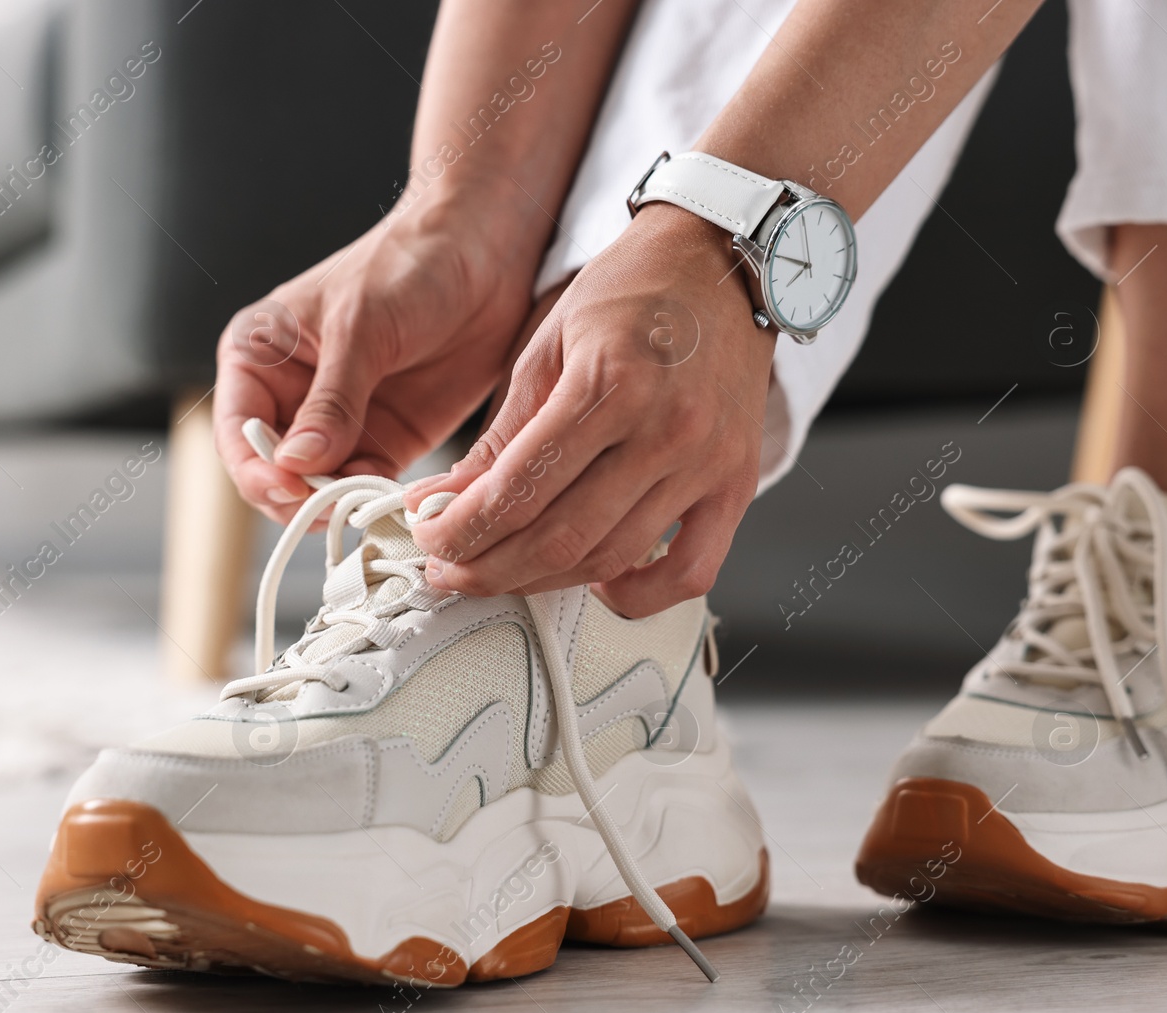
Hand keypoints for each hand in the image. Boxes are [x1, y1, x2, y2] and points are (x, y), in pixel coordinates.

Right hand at [214, 185, 540, 523]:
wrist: (482, 249)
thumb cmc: (408, 264)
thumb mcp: (361, 329)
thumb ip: (332, 401)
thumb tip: (297, 464)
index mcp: (259, 359)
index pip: (237, 433)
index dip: (256, 469)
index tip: (290, 487)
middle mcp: (291, 398)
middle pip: (273, 474)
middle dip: (297, 497)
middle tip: (334, 505)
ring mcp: (339, 424)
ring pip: (319, 491)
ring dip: (339, 505)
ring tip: (369, 499)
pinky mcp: (388, 442)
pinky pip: (368, 488)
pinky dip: (376, 502)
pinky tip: (394, 498)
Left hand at [405, 204, 777, 617]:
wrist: (723, 264)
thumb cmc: (634, 289)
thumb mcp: (545, 346)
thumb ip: (500, 436)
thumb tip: (446, 502)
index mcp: (610, 383)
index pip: (519, 488)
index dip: (462, 529)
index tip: (429, 540)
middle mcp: (666, 430)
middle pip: (561, 536)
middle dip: (489, 567)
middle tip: (449, 570)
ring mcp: (707, 463)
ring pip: (612, 558)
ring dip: (545, 581)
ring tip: (501, 574)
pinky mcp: (737, 484)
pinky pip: (691, 570)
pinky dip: (641, 594)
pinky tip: (598, 584)